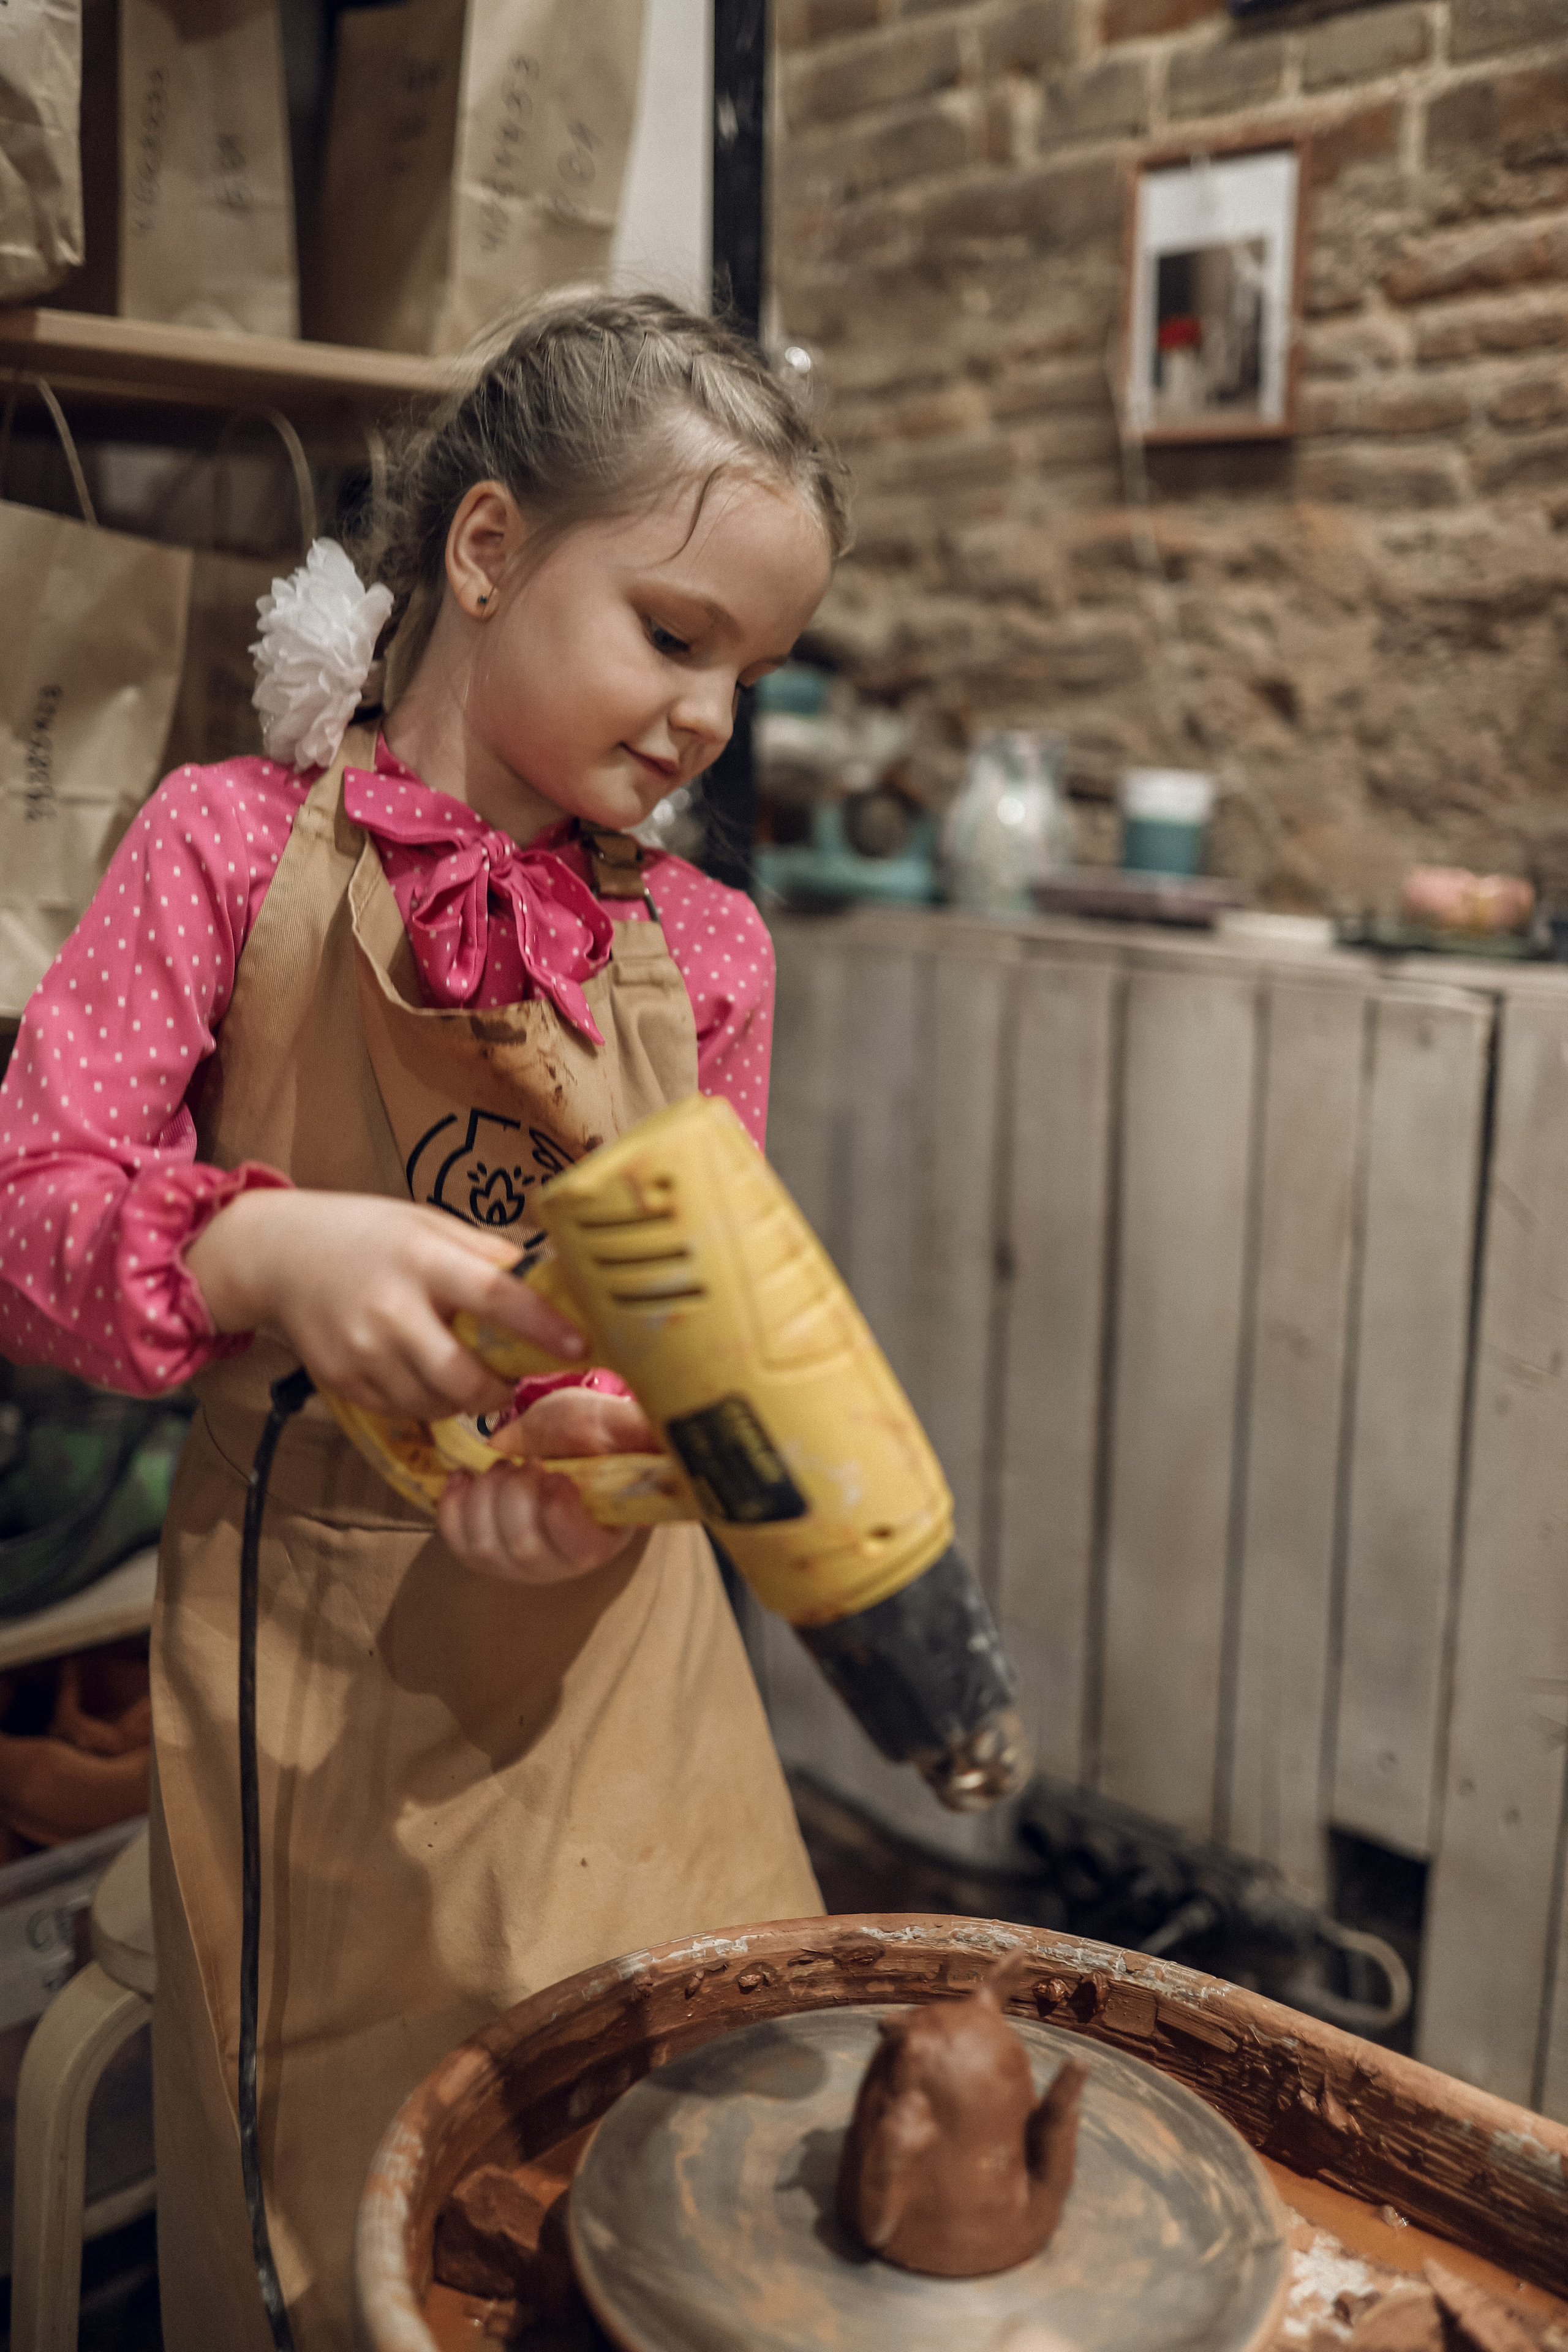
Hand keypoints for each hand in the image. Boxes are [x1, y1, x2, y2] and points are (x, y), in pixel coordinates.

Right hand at [185, 1187, 584, 1418]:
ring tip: (463, 1369)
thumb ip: (485, 1254)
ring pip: (433, 1403)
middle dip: (498, 1387)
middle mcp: (390, 1309)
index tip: (579, 1344)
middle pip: (462, 1376)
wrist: (278, 1253)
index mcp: (422, 1259)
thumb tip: (551, 1278)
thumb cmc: (367, 1233)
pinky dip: (424, 1400)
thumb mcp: (428, 1223)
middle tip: (512, 1376)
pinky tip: (420, 1370)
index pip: (493, 1296)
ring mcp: (361, 1351)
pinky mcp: (342, 1380)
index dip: (541, 1325)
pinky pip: (402, 1409)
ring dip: (462, 1398)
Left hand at [436, 1386, 660, 1583]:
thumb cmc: (593, 1437)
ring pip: (486, 1547)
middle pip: (525, 1547)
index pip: (580, 1547)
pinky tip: (465, 1478)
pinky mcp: (483, 1553)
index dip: (561, 1514)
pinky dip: (453, 1506)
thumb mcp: (618, 1426)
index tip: (556, 1475)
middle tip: (527, 1462)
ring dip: (486, 1496)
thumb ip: (638, 1432)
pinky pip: (456, 1543)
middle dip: (517, 1494)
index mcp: (605, 1536)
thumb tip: (660, 1440)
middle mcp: (561, 1562)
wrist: (555, 1442)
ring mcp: (518, 1564)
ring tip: (502, 1467)